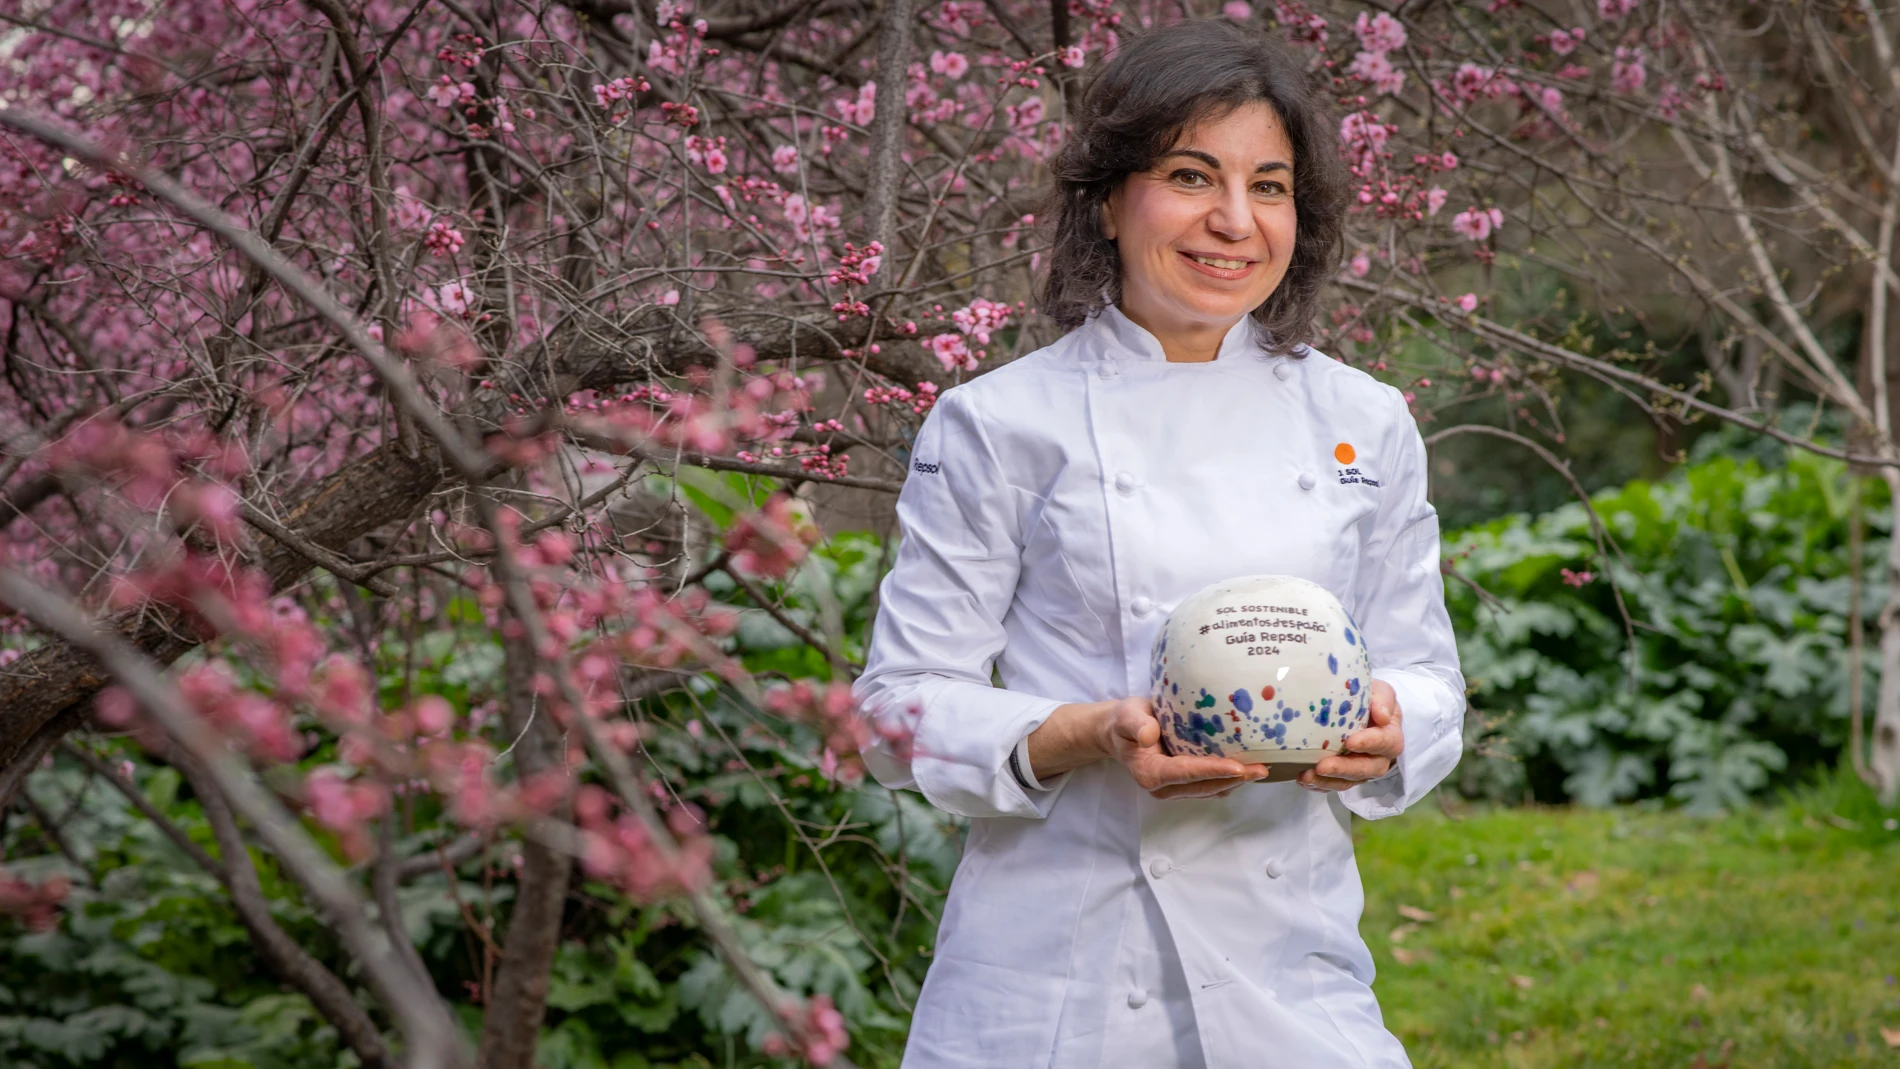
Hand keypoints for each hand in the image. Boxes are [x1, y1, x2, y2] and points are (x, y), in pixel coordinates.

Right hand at [1027, 697, 1267, 799]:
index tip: (1238, 767)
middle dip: (1234, 779)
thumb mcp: (1126, 716)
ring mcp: (1176, 788)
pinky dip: (1230, 778)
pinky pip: (1211, 786)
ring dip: (1236, 782)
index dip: (1212, 771)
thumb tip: (1149, 736)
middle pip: (1204, 786)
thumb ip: (1135, 724)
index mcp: (1150, 773)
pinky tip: (1248, 766)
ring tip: (1262, 769)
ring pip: (1211, 790)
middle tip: (1262, 768)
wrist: (1121, 732)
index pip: (1185, 773)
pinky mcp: (1186, 784)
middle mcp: (1164, 787)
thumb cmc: (1125, 721)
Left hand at [1298, 678, 1402, 791]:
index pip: (1386, 743)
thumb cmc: (1371, 700)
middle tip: (1322, 766)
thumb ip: (1383, 699)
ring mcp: (1361, 770)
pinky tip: (1303, 779)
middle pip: (1367, 769)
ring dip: (1327, 781)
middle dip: (1344, 769)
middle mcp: (1379, 758)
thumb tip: (1382, 716)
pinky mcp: (1345, 776)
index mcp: (1391, 736)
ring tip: (1307, 776)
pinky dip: (1318, 784)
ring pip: (1348, 781)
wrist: (1361, 711)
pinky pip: (1333, 785)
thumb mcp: (1381, 691)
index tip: (1351, 742)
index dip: (1370, 743)